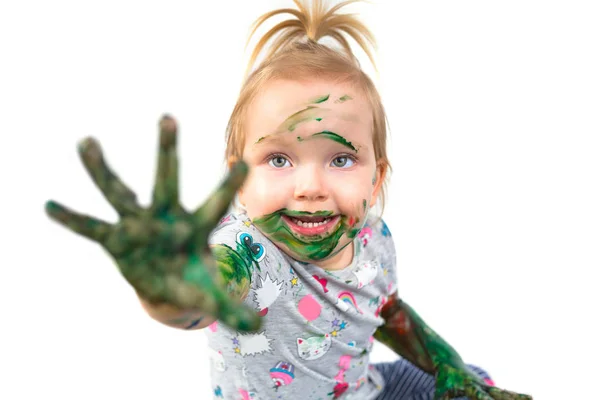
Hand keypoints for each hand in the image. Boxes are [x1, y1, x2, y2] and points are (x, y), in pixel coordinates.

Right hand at [45, 115, 259, 331]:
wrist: (165, 285)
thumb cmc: (190, 281)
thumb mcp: (209, 296)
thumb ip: (230, 308)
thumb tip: (257, 327)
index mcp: (196, 228)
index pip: (216, 204)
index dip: (228, 186)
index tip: (241, 162)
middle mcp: (166, 217)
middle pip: (167, 180)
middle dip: (167, 151)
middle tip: (168, 117)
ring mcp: (138, 224)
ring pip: (120, 191)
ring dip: (102, 170)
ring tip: (86, 141)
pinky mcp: (115, 239)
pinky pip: (91, 227)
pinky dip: (72, 220)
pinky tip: (50, 206)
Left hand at [435, 362, 531, 399]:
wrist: (448, 361)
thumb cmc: (444, 378)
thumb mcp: (441, 392)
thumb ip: (443, 399)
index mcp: (469, 385)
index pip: (480, 396)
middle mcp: (480, 385)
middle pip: (498, 393)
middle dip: (512, 398)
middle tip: (530, 398)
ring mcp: (485, 385)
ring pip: (504, 392)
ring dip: (517, 397)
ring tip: (532, 398)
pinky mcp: (487, 387)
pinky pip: (503, 393)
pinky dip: (513, 396)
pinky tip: (528, 398)